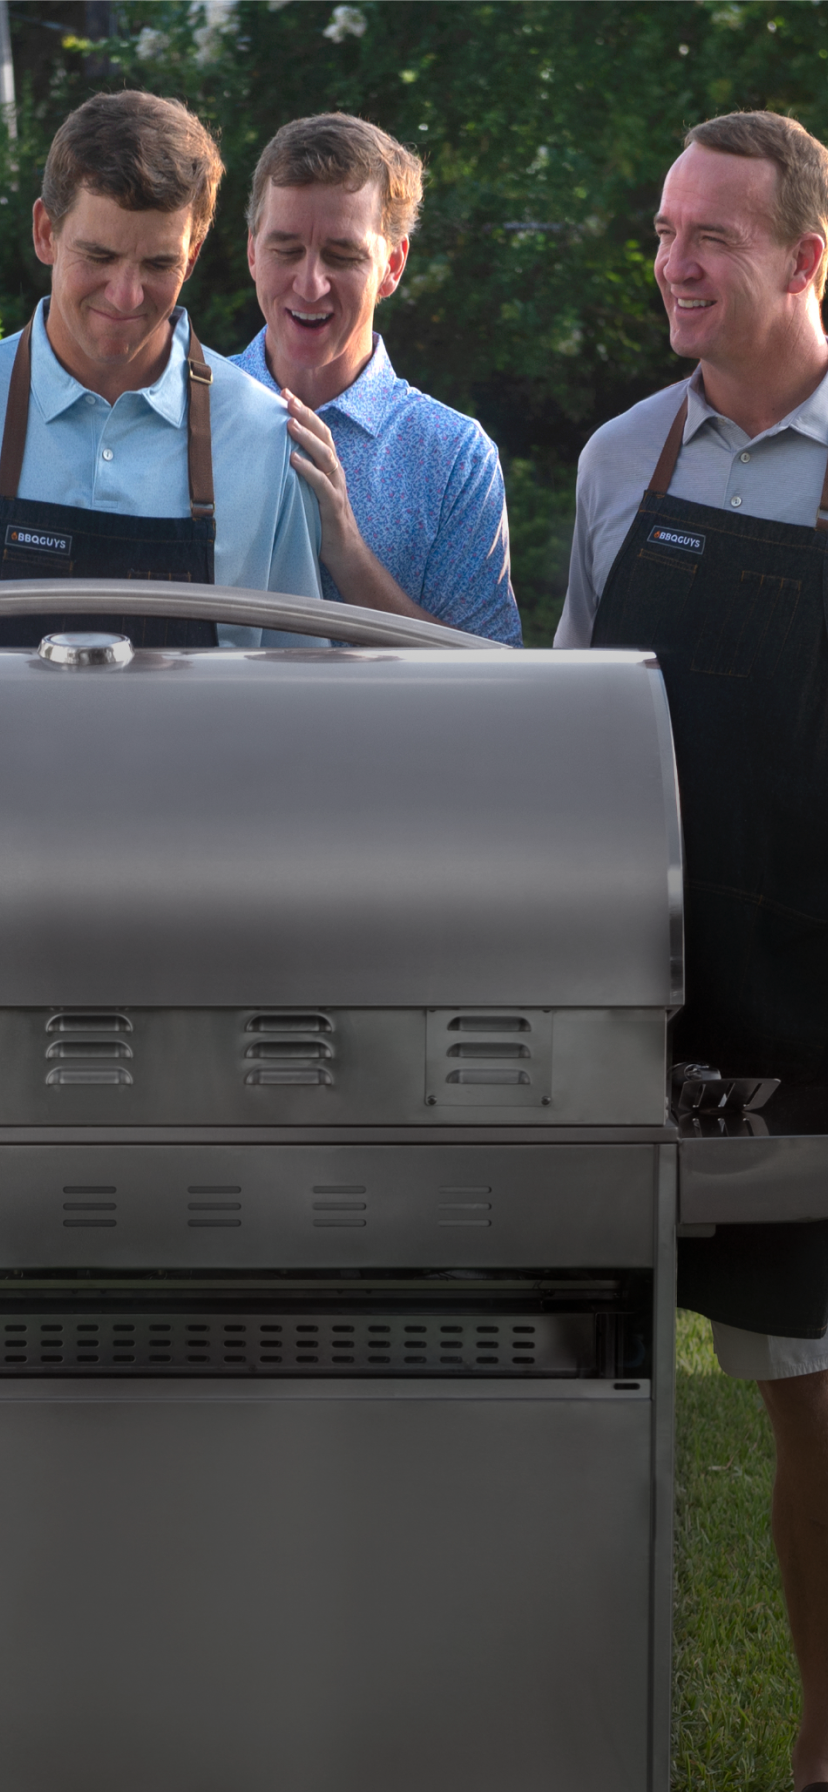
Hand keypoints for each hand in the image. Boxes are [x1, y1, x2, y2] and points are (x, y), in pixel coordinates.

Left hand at [282, 390, 361, 581]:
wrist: (345, 551)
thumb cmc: (322, 521)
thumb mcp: (309, 490)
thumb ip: (299, 472)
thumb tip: (273, 455)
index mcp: (329, 466)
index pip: (319, 431)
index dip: (304, 411)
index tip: (285, 393)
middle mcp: (335, 472)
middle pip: (323, 436)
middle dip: (305, 415)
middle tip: (287, 398)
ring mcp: (336, 488)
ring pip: (324, 456)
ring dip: (306, 438)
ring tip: (289, 423)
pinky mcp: (332, 506)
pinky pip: (321, 485)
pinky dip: (308, 471)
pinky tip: (294, 460)